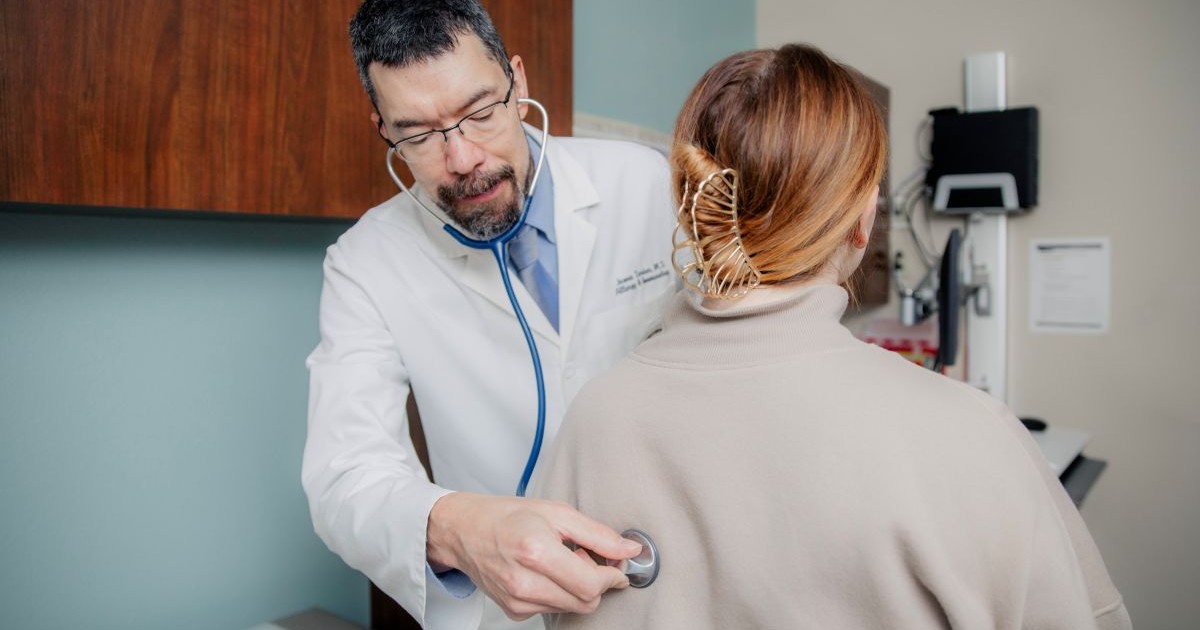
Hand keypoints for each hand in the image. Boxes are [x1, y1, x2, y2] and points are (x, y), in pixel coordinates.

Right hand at [426, 492, 643, 619]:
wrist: (464, 530)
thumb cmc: (507, 516)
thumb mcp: (557, 512)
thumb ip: (598, 534)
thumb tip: (630, 550)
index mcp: (536, 551)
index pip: (591, 584)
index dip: (612, 576)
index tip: (618, 564)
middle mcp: (524, 582)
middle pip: (585, 602)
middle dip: (597, 582)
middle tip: (586, 556)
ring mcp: (517, 600)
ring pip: (572, 608)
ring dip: (578, 588)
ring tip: (563, 561)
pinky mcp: (514, 610)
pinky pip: (553, 609)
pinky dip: (559, 593)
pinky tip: (547, 572)